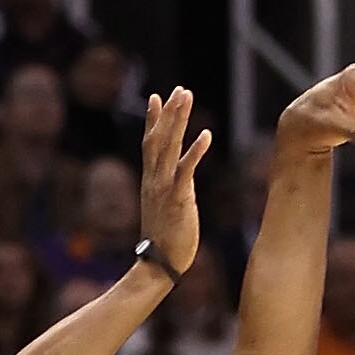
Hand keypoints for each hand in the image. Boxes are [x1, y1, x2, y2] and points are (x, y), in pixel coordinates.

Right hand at [139, 85, 211, 277]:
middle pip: (160, 138)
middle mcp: (154, 180)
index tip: (155, 97)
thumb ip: (171, 188)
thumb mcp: (165, 207)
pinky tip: (205, 135)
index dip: (153, 120)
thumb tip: (181, 179)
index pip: (149, 144)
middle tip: (179, 90)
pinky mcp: (178, 199)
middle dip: (170, 112)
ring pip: (170, 147)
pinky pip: (186, 171)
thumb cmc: (165, 240)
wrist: (158, 264)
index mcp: (151, 181)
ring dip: (179, 120)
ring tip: (187, 98)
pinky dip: (195, 152)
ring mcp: (164, 188)